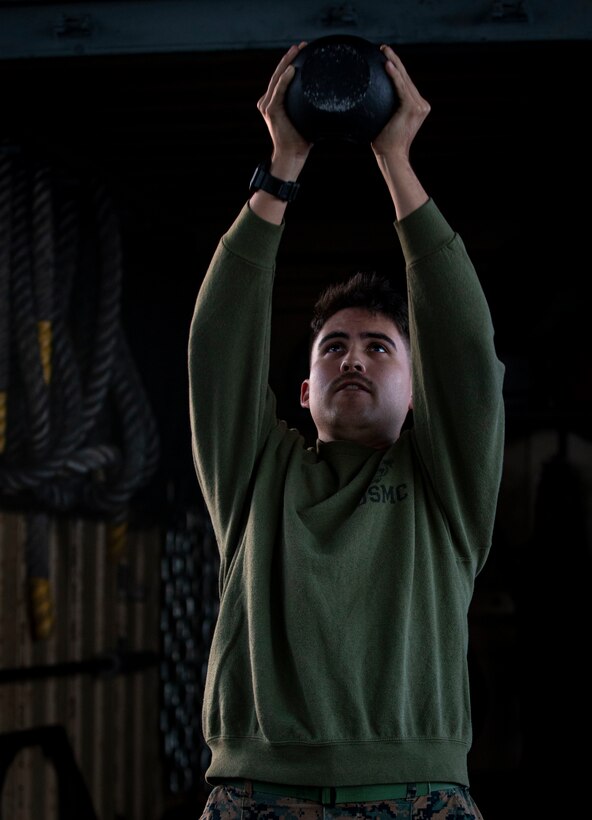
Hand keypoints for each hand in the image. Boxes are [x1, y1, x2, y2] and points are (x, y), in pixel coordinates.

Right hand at [257, 42, 311, 174]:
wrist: (293, 154)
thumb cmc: (302, 139)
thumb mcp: (307, 117)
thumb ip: (310, 105)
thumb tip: (331, 95)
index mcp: (274, 101)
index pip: (282, 78)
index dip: (290, 62)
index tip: (301, 50)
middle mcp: (267, 101)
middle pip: (279, 74)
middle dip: (289, 58)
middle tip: (300, 45)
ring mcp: (267, 105)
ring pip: (277, 79)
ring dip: (287, 63)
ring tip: (296, 50)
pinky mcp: (271, 110)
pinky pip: (278, 91)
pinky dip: (284, 80)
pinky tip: (291, 70)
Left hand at [371, 46, 430, 160]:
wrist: (392, 156)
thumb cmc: (385, 144)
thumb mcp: (386, 122)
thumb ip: (385, 109)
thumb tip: (368, 100)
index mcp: (417, 107)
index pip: (406, 83)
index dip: (397, 68)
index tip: (386, 57)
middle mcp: (421, 104)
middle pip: (406, 78)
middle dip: (395, 60)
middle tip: (383, 48)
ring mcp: (419, 106)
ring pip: (404, 79)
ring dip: (394, 62)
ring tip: (384, 50)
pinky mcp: (413, 108)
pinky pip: (401, 87)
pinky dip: (394, 76)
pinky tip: (387, 65)